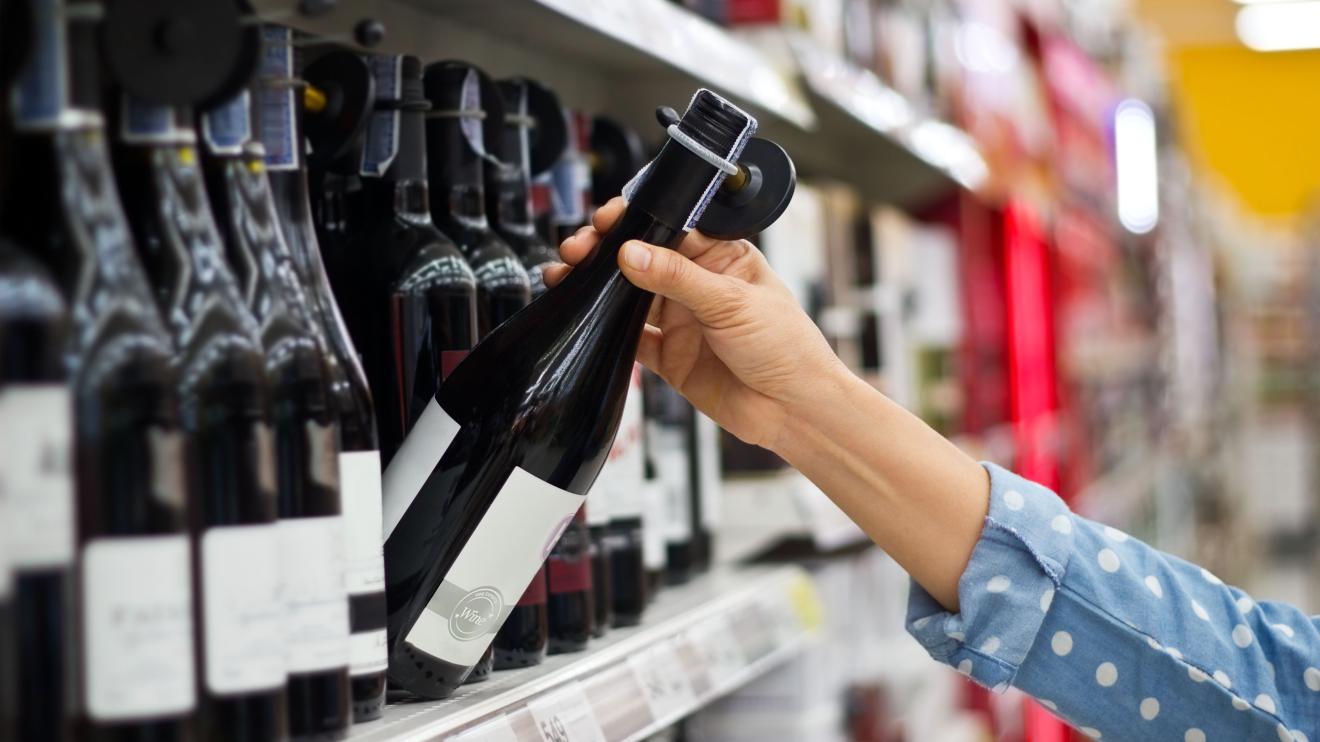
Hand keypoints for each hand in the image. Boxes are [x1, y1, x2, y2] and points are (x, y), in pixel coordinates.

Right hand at [545, 197, 846, 450]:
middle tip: (579, 249)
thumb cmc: (787, 346)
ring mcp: (682, 320)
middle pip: (641, 258)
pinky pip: (630, 337)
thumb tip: (631, 252)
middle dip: (606, 250)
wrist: (793, 410)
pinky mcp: (670, 356)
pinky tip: (586, 316)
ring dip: (598, 286)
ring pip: (628, 296)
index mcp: (721, 257)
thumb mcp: (732, 302)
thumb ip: (677, 278)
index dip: (636, 220)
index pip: (670, 227)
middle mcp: (698, 285)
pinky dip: (605, 329)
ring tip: (567, 275)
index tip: (607, 219)